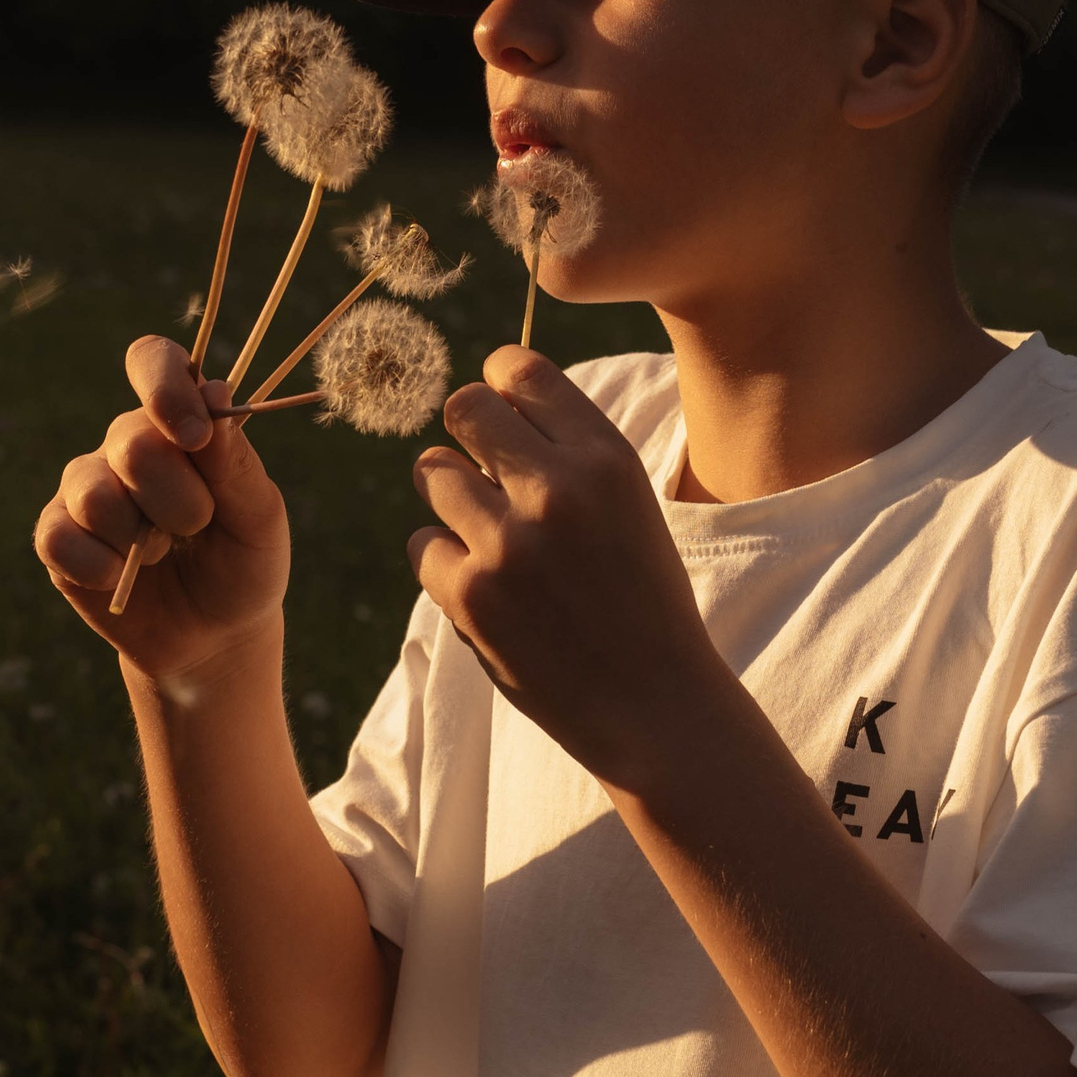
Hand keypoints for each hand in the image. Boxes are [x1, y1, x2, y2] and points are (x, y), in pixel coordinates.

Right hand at [35, 335, 289, 680]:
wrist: (213, 639)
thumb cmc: (242, 565)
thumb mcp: (258, 518)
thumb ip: (234, 461)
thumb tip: (212, 389)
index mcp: (177, 422)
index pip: (152, 361)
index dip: (165, 388)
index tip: (194, 437)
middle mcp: (125, 444)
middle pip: (132, 442)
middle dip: (179, 500)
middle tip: (196, 529)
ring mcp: (85, 487)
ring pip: (96, 495)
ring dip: (142, 540)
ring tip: (161, 554)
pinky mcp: (56, 536)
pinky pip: (61, 539)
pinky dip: (102, 568)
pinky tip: (121, 577)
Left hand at [408, 345, 727, 784]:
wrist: (655, 707)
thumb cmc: (641, 599)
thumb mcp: (629, 504)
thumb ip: (568, 451)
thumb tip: (486, 400)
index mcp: (607, 459)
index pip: (521, 370)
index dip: (501, 385)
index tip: (503, 414)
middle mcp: (558, 490)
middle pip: (464, 407)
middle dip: (467, 436)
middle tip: (485, 475)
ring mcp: (508, 544)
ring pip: (432, 472)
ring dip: (450, 498)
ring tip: (491, 537)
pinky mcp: (469, 596)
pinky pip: (422, 545)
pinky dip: (445, 565)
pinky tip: (489, 591)